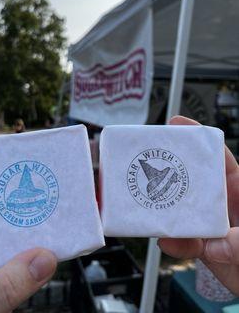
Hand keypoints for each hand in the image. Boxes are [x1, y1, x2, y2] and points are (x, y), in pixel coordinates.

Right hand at [158, 115, 238, 294]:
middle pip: (192, 178)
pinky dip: (172, 243)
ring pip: (180, 209)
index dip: (198, 139)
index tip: (177, 124)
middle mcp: (221, 204)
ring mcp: (210, 224)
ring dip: (164, 208)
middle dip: (171, 168)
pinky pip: (181, 241)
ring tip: (151, 204)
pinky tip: (169, 242)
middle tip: (150, 159)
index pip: (219, 158)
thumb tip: (217, 243)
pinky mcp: (202, 247)